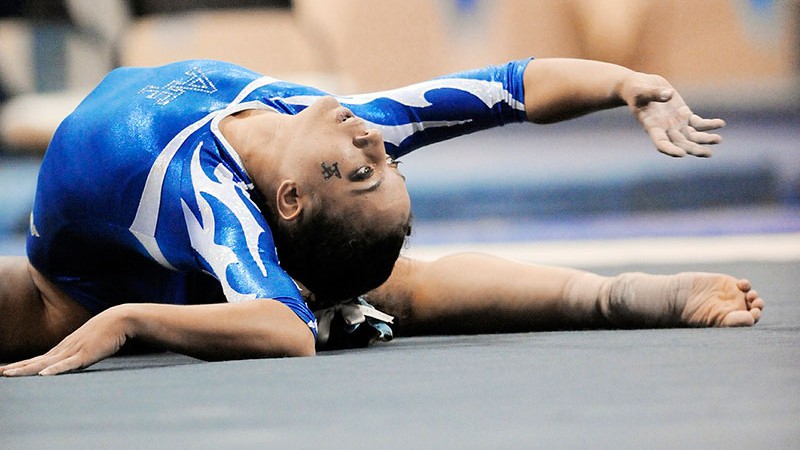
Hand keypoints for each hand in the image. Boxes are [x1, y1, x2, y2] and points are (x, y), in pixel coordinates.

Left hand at [0, 306, 129, 375]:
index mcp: (65, 347)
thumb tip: (75, 358)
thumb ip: (80, 352)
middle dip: (16, 367)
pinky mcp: (86, 355)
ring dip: (26, 369)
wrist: (120, 320)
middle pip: (36, 361)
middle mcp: (65, 349)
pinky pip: (68, 365)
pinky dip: (55, 370)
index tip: (5, 369)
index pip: (39, 358)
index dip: (21, 364)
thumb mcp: (89, 343)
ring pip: (45, 363)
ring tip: (9, 374)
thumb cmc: (107, 331)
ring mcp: (74, 351)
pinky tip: (43, 375)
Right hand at [620, 72, 724, 156]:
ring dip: (704, 139)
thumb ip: (654, 94)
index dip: (671, 150)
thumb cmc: (635, 90)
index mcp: (652, 127)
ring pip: (692, 136)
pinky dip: (709, 125)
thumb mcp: (640, 91)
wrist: (639, 86)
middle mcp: (665, 129)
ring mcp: (675, 123)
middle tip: (707, 153)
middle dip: (694, 148)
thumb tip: (669, 95)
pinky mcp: (683, 114)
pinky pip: (698, 123)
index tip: (681, 154)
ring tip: (718, 140)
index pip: (661, 143)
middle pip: (681, 143)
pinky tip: (721, 124)